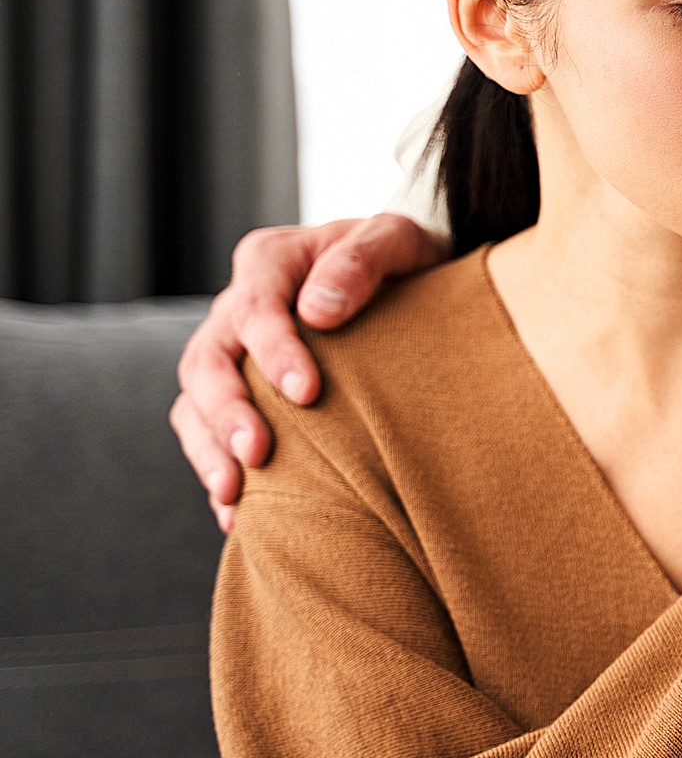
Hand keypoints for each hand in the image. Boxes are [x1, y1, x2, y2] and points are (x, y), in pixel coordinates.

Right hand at [170, 213, 451, 531]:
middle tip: (258, 454)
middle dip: (228, 411)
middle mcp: (237, 307)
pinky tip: (237, 516)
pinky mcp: (237, 395)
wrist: (410, 287)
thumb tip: (318, 311)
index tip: (307, 393)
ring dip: (210, 450)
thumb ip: (363, 259)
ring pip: (195, 402)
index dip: (273, 350)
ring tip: (235, 494)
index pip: (255, 306)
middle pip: (208, 360)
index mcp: (271, 261)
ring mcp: (230, 353)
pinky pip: (206, 434)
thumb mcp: (399, 241)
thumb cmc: (406, 262)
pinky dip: (217, 472)